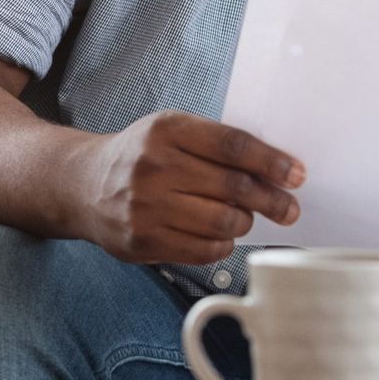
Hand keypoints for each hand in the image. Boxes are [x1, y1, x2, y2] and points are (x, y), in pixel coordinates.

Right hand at [75, 110, 305, 265]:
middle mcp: (154, 166)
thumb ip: (218, 145)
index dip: (271, 161)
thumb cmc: (140, 155)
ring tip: (246, 217)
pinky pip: (204, 249)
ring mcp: (145, 206)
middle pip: (233, 186)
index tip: (296, 174)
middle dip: (272, 199)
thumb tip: (276, 169)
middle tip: (290, 208)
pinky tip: (221, 234)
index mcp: (167, 130)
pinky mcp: (142, 240)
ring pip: (222, 221)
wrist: (83, 185)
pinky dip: (223, 244)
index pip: (233, 145)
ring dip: (245, 222)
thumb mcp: (173, 131)